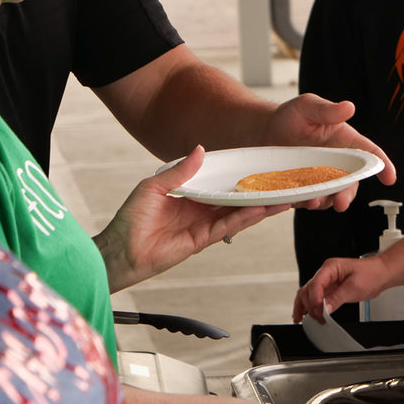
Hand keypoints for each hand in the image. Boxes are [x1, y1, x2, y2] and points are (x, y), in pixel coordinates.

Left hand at [97, 146, 288, 291]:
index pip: (221, 183)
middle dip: (259, 191)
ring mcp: (204, 225)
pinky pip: (228, 227)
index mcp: (191, 195)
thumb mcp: (154, 187)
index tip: (260, 166)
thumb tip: (201, 150)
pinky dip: (245, 218)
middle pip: (236, 199)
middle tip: (282, 182)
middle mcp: (201, 210)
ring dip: (261, 206)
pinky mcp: (202, 240)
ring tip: (284, 197)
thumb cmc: (129, 220)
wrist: (119, 252)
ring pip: (239, 213)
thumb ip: (180, 172)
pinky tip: (261, 209)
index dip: (240, 176)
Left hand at [265, 95, 395, 210]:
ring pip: (331, 195)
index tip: (390, 178)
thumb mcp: (307, 106)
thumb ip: (327, 110)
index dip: (383, 166)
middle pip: (351, 182)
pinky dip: (307, 203)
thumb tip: (349, 107)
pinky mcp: (304, 188)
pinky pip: (310, 200)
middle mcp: (337, 163)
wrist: (262, 132)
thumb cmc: (289, 116)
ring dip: (326, 201)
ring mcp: (321, 178)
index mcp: (345, 142)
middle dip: (348, 194)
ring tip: (313, 201)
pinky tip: (299, 199)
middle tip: (341, 201)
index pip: (370, 154)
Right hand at [292, 252, 395, 323]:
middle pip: (308, 290)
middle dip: (310, 306)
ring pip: (307, 294)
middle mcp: (326, 273)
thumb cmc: (371, 274)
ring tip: (302, 319)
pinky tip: (305, 315)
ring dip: (304, 307)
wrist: (381, 274)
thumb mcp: (355, 287)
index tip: (319, 312)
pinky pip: (315, 298)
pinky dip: (310, 307)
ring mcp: (327, 281)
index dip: (314, 300)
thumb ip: (337, 298)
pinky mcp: (330, 289)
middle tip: (318, 318)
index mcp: (330, 268)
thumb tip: (324, 309)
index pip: (315, 284)